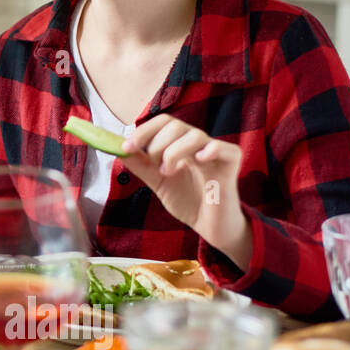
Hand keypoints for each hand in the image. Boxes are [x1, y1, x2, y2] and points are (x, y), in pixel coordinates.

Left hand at [121, 113, 250, 264]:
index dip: (143, 131)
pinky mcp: (231, 165)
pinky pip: (224, 148)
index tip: (127, 148)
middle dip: (157, 144)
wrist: (210, 226)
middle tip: (155, 167)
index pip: (163, 122)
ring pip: (195, 135)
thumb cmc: (188, 201)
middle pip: (176, 125)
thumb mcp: (157, 181)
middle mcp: (197, 144)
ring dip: (174, 152)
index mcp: (180, 144)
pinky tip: (198, 161)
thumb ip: (141, 165)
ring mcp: (215, 153)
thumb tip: (118, 149)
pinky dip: (210, 150)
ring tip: (169, 172)